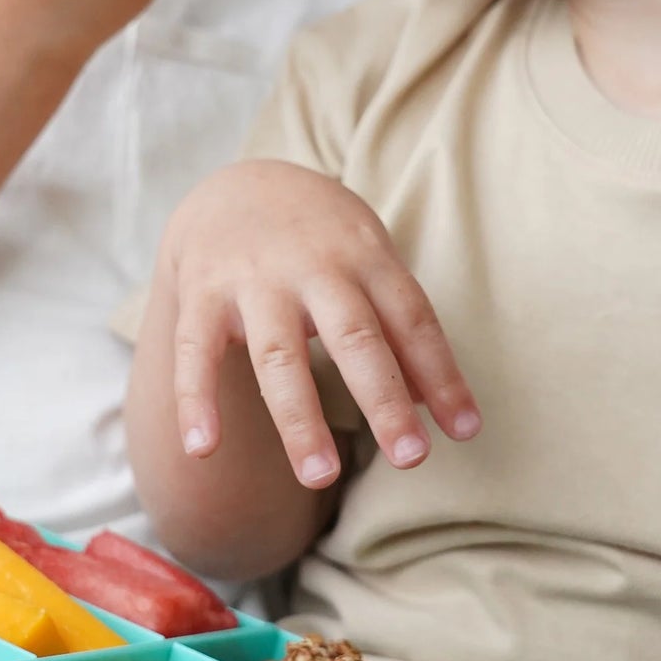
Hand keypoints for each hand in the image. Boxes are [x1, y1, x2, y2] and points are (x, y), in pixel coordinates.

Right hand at [163, 159, 479, 487]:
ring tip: (319, 477)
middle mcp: (312, 265)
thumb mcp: (369, 262)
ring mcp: (253, 279)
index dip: (441, 376)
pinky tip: (202, 449)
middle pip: (354, 337)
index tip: (465, 432)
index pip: (412, 320)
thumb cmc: (322, 240)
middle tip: (412, 459)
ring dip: (299, 419)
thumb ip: (399, 330)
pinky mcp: (202, 292)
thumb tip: (435, 405)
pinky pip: (196, 351)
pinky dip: (196, 400)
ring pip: (278, 355)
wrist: (237, 184)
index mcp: (365, 256)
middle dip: (383, 399)